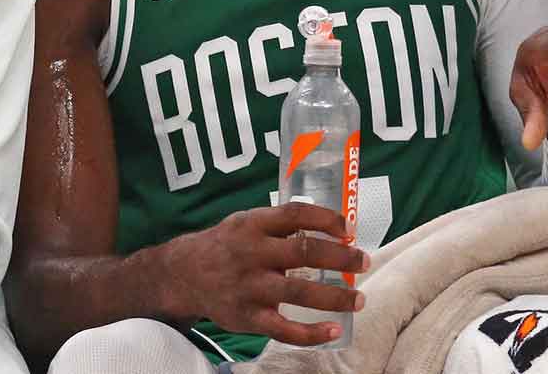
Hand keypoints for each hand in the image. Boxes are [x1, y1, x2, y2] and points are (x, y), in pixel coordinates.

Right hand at [164, 203, 368, 345]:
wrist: (184, 275)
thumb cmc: (226, 246)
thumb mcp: (245, 223)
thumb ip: (279, 224)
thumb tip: (331, 227)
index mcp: (252, 225)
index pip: (295, 214)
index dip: (327, 219)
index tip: (349, 227)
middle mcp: (251, 253)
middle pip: (304, 252)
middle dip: (341, 256)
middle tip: (363, 260)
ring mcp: (249, 287)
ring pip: (299, 293)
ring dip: (336, 296)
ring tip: (359, 299)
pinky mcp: (248, 317)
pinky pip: (284, 330)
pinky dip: (312, 333)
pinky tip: (334, 330)